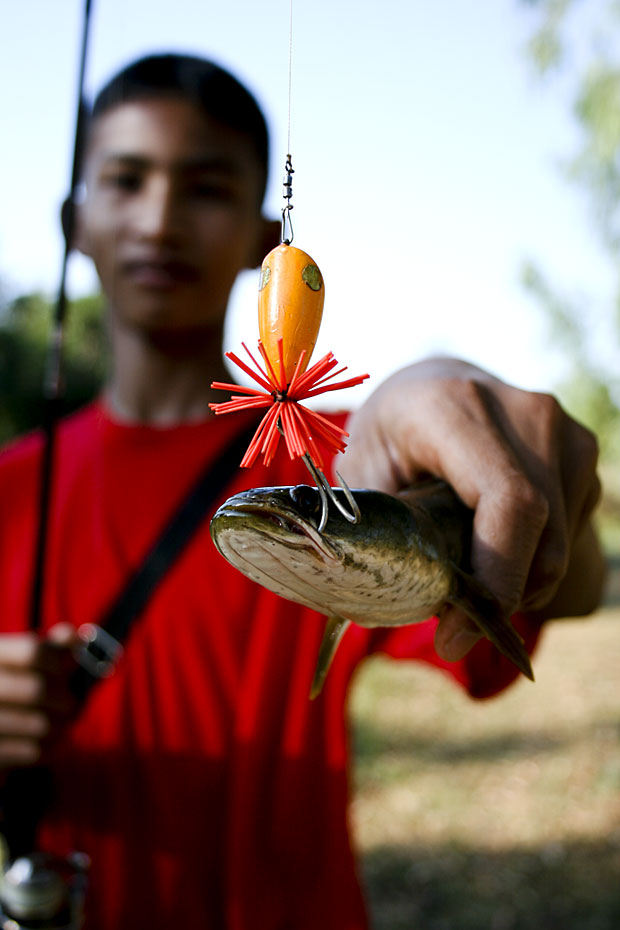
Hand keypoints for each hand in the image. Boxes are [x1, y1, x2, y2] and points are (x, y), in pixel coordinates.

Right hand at [0, 624, 79, 768]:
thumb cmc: (8, 685)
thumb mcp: (19, 661)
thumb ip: (47, 647)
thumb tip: (74, 637)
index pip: (33, 652)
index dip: (58, 661)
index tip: (64, 670)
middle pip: (38, 690)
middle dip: (63, 700)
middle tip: (69, 705)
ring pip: (39, 725)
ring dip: (59, 725)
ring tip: (60, 723)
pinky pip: (32, 752)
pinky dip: (49, 747)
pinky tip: (47, 742)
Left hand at [341, 357, 604, 660]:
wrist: (435, 387)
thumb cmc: (389, 434)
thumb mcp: (363, 473)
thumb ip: (382, 529)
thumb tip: (392, 602)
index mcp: (454, 407)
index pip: (508, 502)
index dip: (494, 578)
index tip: (452, 635)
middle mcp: (521, 410)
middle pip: (541, 531)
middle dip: (501, 596)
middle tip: (453, 630)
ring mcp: (561, 428)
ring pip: (560, 542)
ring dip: (518, 583)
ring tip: (465, 574)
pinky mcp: (580, 449)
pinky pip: (568, 532)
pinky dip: (533, 561)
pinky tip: (491, 545)